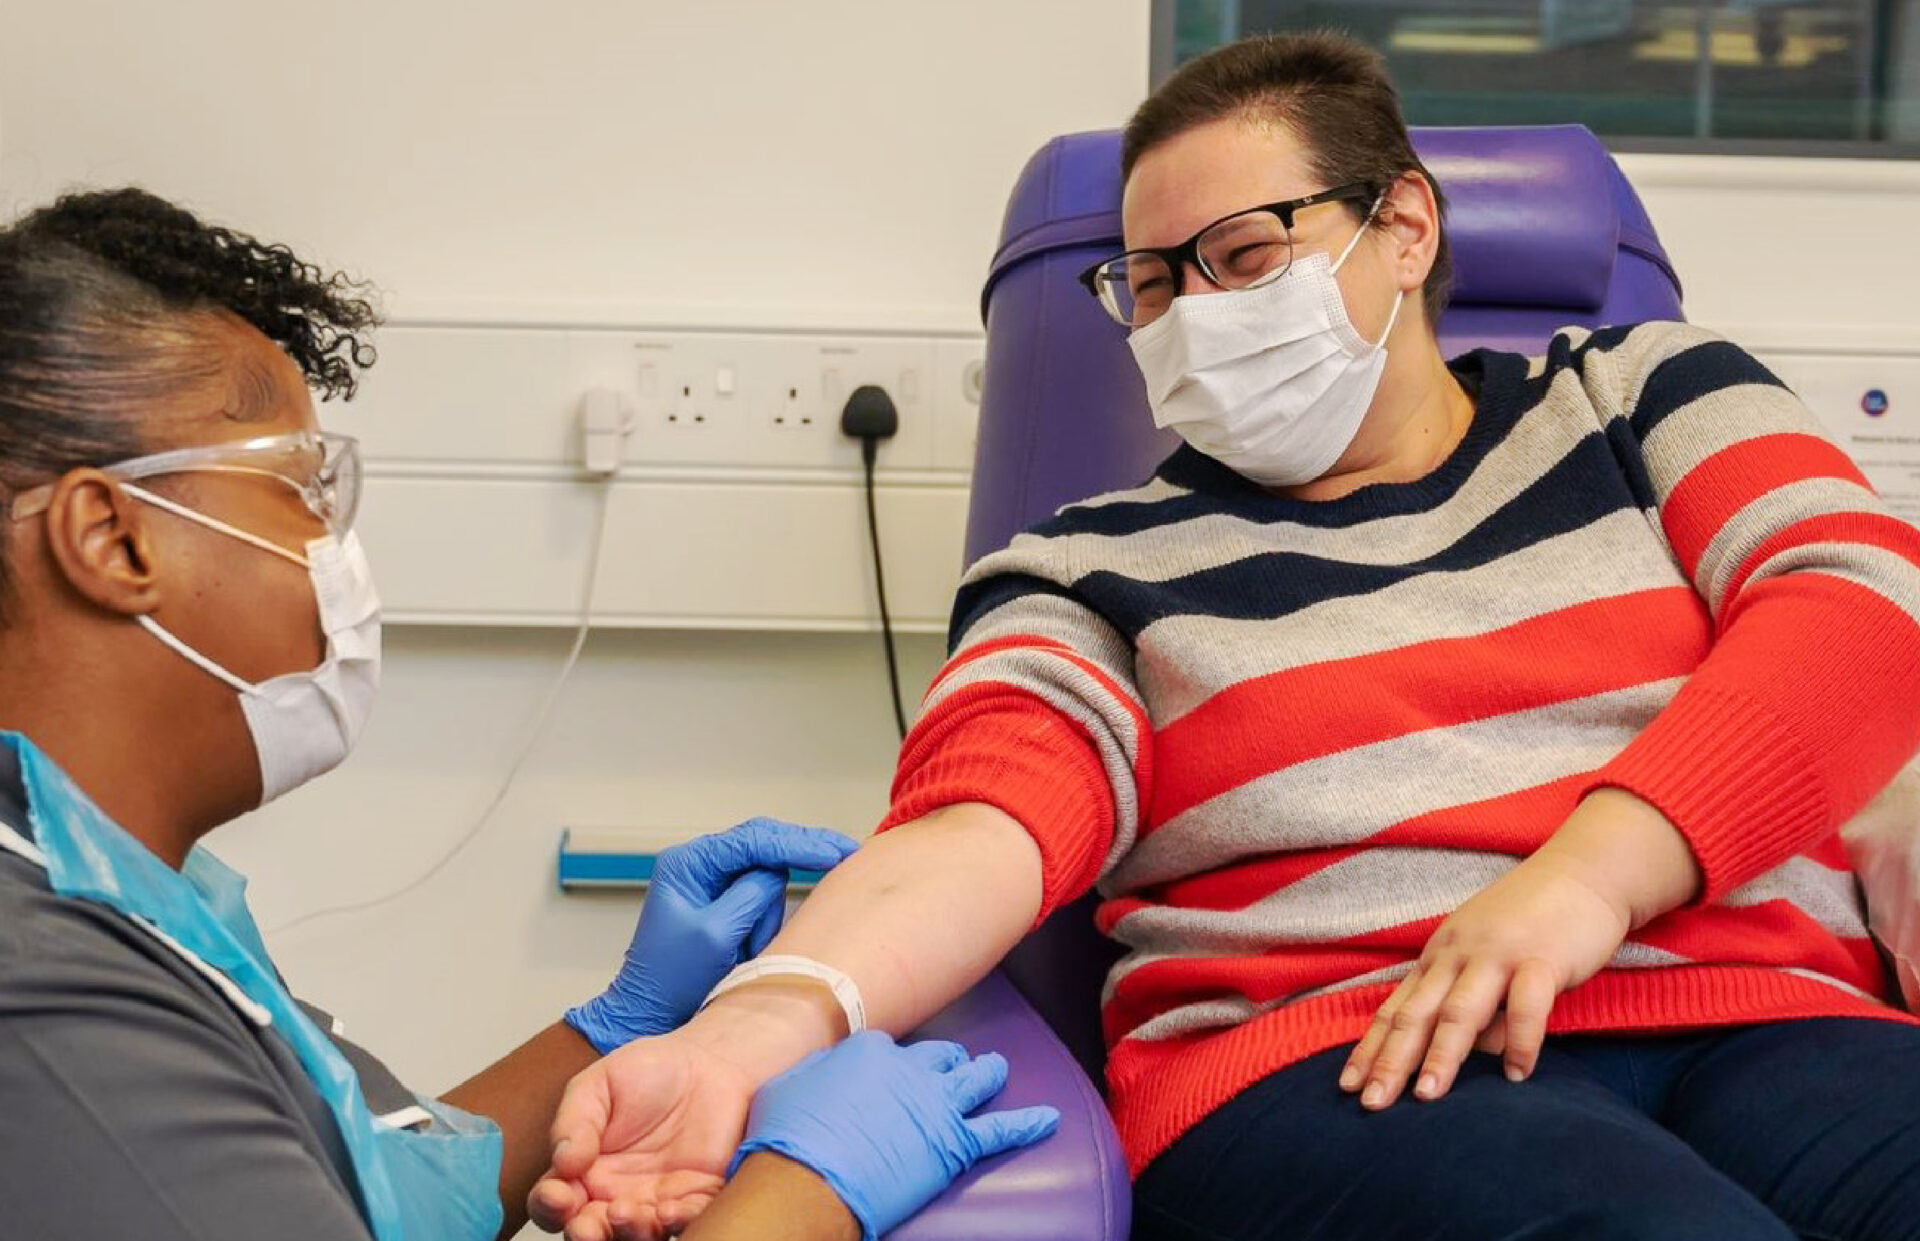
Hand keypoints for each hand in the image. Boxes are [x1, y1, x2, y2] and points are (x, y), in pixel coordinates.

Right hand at [528, 1031, 755, 1240]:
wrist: (706, 1063)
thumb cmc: (646, 1072)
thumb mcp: (599, 1085)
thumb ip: (575, 1122)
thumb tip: (561, 1163)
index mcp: (582, 1172)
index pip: (554, 1203)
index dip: (549, 1206)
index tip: (558, 1195)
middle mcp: (614, 1196)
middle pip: (591, 1231)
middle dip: (585, 1235)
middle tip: (587, 1226)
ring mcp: (655, 1201)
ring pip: (636, 1235)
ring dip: (629, 1232)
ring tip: (626, 1212)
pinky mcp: (696, 1196)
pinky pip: (687, 1220)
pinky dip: (678, 1223)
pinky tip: (669, 1211)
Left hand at [564, 817, 858, 1052]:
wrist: (652, 1016)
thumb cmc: (670, 981)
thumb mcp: (715, 934)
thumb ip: (751, 893)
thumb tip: (778, 871)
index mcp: (688, 864)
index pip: (753, 839)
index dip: (798, 843)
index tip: (835, 851)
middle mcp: (700, 867)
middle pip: (764, 848)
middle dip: (801, 854)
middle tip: (846, 851)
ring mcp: (713, 887)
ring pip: (767, 881)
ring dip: (769, 916)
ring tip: (749, 952)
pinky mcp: (726, 909)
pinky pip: (762, 905)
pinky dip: (765, 926)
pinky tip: (753, 949)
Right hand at [732, 1032, 1059, 1240]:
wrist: (808, 1178)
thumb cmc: (787, 1138)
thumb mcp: (790, 1086)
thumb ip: (817, 1072)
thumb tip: (824, 1072)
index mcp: (871, 1050)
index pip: (895, 1050)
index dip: (895, 1066)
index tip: (889, 1079)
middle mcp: (910, 1067)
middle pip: (940, 1057)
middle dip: (948, 1062)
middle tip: (951, 1068)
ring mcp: (936, 1103)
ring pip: (976, 1079)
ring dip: (989, 1074)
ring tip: (997, 1071)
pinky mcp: (955, 1141)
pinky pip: (1002, 1129)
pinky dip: (1028, 1123)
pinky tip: (1048, 1119)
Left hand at [1340, 853, 1630, 1109]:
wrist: (1582, 871)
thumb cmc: (1530, 919)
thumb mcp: (1482, 954)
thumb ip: (1467, 999)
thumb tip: (1460, 1054)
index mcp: (1439, 956)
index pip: (1395, 1008)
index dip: (1370, 1048)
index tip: (1346, 1085)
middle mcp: (1458, 955)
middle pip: (1417, 1014)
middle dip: (1390, 1060)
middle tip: (1369, 1103)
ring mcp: (1498, 955)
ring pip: (1461, 1010)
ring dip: (1442, 1055)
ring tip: (1425, 1096)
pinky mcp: (1543, 958)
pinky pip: (1527, 1004)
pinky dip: (1521, 1041)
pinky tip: (1518, 1074)